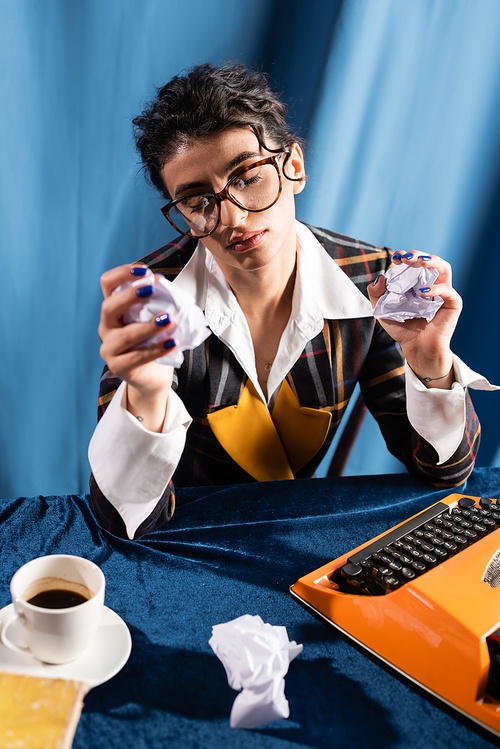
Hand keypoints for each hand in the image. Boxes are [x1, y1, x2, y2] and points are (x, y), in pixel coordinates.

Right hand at [99, 264, 176, 429]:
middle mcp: (106, 326)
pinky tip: (172, 343)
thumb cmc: (154, 341)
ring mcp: (109, 348)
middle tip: (151, 289)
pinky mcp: (118, 366)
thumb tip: (163, 283)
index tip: (144, 271)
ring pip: (124, 335)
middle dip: (130, 296)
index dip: (122, 274)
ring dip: (148, 326)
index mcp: (114, 309)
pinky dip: (156, 349)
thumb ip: (159, 302)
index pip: (108, 284)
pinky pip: (137, 357)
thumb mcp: (157, 318)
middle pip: (109, 307)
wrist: (153, 375)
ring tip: (169, 320)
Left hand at [367, 251, 461, 387]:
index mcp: (416, 282)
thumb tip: (381, 276)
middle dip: (417, 254)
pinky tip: (423, 292)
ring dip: (432, 261)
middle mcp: (431, 283)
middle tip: (406, 257)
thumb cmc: (402, 329)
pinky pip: (448, 290)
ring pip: (444, 268)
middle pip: (429, 260)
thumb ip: (376, 294)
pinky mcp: (453, 303)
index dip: (405, 255)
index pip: (413, 262)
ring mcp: (443, 292)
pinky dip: (436, 288)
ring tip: (419, 261)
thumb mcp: (382, 310)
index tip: (395, 258)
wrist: (416, 348)